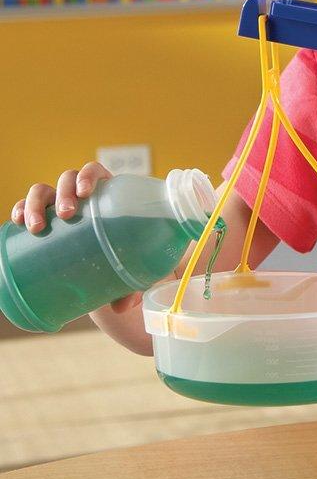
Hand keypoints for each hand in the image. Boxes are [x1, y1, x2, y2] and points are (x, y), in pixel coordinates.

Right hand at [10, 162, 138, 312]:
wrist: (113, 267)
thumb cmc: (130, 256)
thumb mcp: (137, 266)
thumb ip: (135, 283)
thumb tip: (124, 306)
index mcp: (109, 194)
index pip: (95, 172)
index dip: (88, 176)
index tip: (86, 192)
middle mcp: (82, 196)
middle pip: (67, 180)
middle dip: (63, 192)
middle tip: (67, 214)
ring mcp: (61, 206)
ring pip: (43, 192)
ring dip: (36, 204)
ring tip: (36, 227)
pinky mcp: (47, 222)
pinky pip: (27, 209)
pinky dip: (20, 210)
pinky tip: (16, 221)